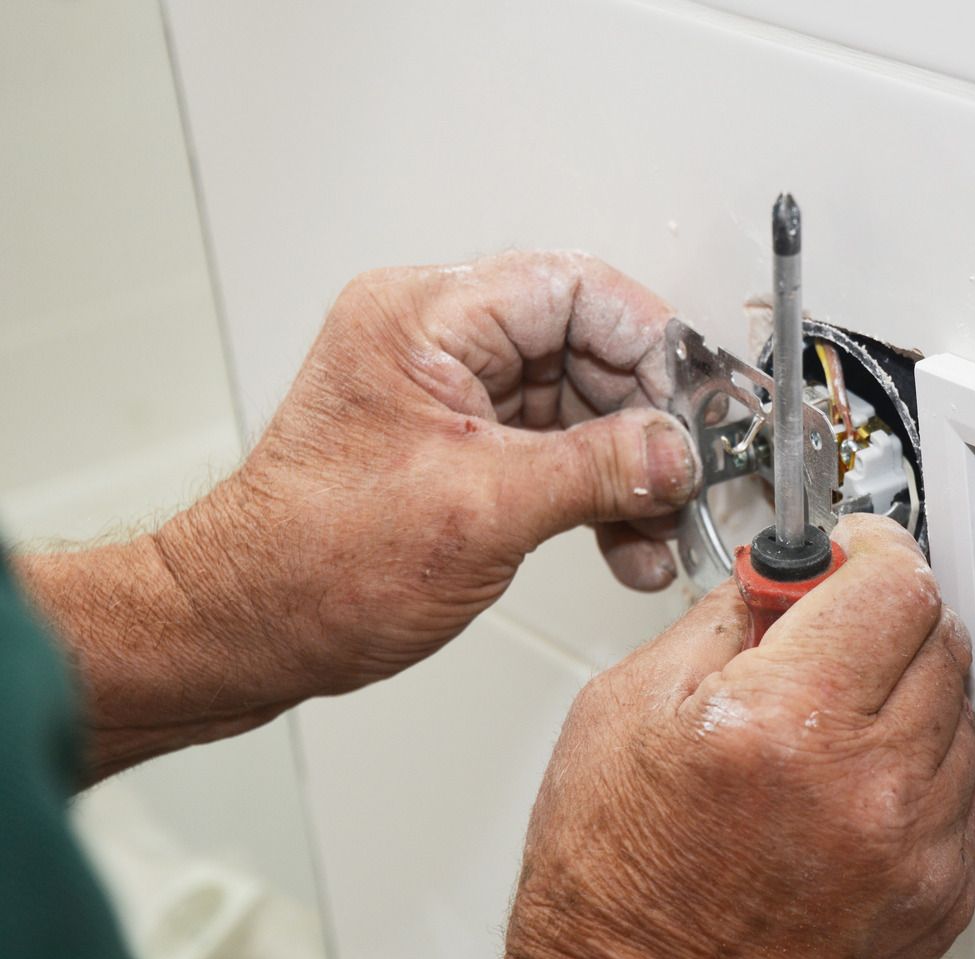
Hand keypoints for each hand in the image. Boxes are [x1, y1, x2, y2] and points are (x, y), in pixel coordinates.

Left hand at [174, 250, 699, 690]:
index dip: (651, 342)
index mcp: (423, 318)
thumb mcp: (482, 509)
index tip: (700, 403)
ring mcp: (452, 397)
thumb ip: (597, 470)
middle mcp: (438, 343)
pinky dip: (599, 497)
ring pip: (580, 407)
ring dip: (631, 471)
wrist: (250, 630)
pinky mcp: (464, 449)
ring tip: (662, 529)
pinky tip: (630, 545)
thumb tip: (680, 451)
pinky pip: (557, 453)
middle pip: (585, 349)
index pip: (572, 288)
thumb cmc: (313, 562)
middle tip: (690, 476)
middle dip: (648, 422)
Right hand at [458, 515, 974, 958]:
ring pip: (957, 711)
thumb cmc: (608, 896)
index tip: (850, 548)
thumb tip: (785, 575)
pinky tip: (845, 785)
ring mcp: (917, 852)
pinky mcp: (943, 899)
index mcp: (780, 725)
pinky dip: (916, 766)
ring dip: (902, 692)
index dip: (868, 548)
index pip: (893, 582)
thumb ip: (721, 620)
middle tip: (827, 629)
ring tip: (822, 725)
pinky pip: (960, 788)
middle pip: (937, 636)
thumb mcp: (622, 710)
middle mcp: (868, 790)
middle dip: (883, 614)